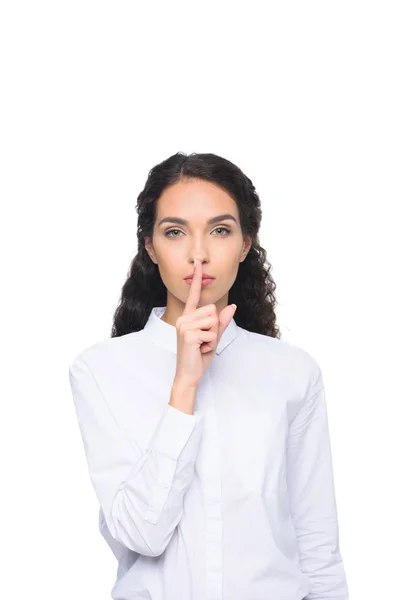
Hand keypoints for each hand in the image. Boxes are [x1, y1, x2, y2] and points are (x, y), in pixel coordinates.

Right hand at [173, 259, 236, 388]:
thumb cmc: (199, 356)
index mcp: (188, 317)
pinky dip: (211, 344)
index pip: (193, 295)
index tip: (197, 263)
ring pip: (213, 320)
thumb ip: (221, 322)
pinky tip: (200, 349)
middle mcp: (184, 318)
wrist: (189, 374)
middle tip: (204, 341)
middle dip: (215, 327)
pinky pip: (212, 333)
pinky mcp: (188, 334)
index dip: (196, 279)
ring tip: (202, 345)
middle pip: (213, 310)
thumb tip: (232, 306)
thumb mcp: (214, 337)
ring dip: (213, 336)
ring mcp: (184, 325)